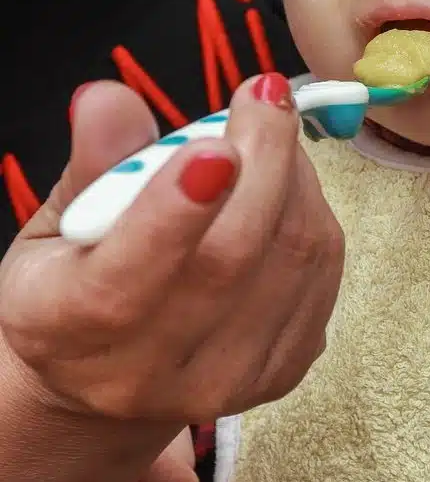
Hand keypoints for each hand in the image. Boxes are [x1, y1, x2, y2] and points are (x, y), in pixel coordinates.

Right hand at [0, 74, 343, 422]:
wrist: (110, 385)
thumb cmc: (75, 288)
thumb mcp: (55, 227)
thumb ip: (90, 165)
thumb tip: (109, 99)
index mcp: (69, 331)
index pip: (124, 285)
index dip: (175, 213)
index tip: (214, 146)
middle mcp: (150, 374)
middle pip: (230, 261)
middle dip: (262, 160)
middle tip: (264, 96)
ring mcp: (227, 382)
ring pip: (292, 258)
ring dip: (294, 176)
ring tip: (268, 134)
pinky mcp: (285, 372)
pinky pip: (322, 271)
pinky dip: (313, 209)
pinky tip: (286, 184)